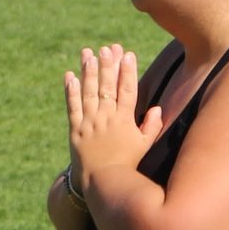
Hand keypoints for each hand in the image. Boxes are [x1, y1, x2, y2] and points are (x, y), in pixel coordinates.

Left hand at [64, 44, 164, 191]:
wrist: (102, 181)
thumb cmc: (127, 163)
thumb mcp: (144, 145)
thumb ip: (152, 125)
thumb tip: (158, 107)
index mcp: (125, 120)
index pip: (128, 90)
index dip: (128, 71)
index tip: (127, 54)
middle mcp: (107, 118)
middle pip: (107, 86)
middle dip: (107, 65)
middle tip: (106, 48)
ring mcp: (90, 123)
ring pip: (89, 92)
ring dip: (88, 71)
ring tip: (88, 54)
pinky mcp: (75, 129)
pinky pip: (72, 106)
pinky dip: (71, 90)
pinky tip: (70, 75)